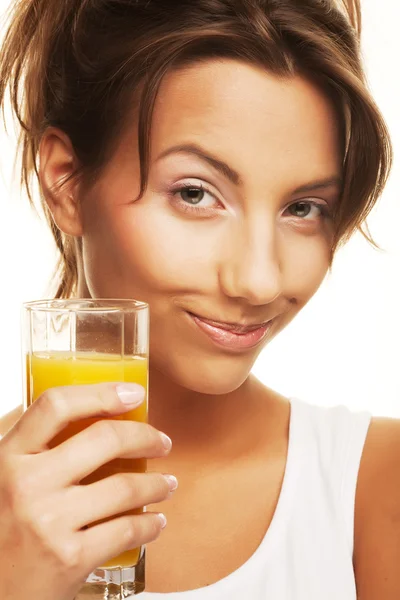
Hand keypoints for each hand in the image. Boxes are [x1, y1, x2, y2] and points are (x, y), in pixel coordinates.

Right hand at [0, 383, 174, 599]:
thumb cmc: (3, 529)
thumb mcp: (3, 478)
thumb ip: (33, 449)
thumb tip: (89, 414)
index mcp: (9, 457)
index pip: (56, 406)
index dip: (101, 393)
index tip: (132, 394)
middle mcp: (27, 484)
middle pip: (104, 439)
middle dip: (146, 436)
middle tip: (162, 442)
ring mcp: (49, 522)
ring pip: (125, 487)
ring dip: (157, 484)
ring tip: (167, 484)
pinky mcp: (70, 558)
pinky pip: (127, 530)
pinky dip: (150, 525)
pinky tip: (155, 521)